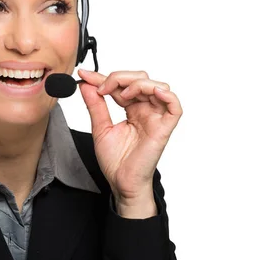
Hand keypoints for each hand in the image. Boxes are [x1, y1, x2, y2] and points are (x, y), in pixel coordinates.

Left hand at [77, 69, 181, 217]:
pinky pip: (175, 107)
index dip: (103, 77)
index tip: (84, 76)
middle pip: (141, 78)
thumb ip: (95, 106)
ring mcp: (156, 118)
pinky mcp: (164, 128)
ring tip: (120, 96)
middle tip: (101, 88)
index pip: (122, 85)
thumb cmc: (116, 161)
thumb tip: (86, 85)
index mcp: (132, 109)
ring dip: (137, 84)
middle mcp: (146, 110)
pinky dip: (167, 95)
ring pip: (157, 86)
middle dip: (119, 77)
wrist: (122, 183)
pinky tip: (153, 92)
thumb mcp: (100, 128)